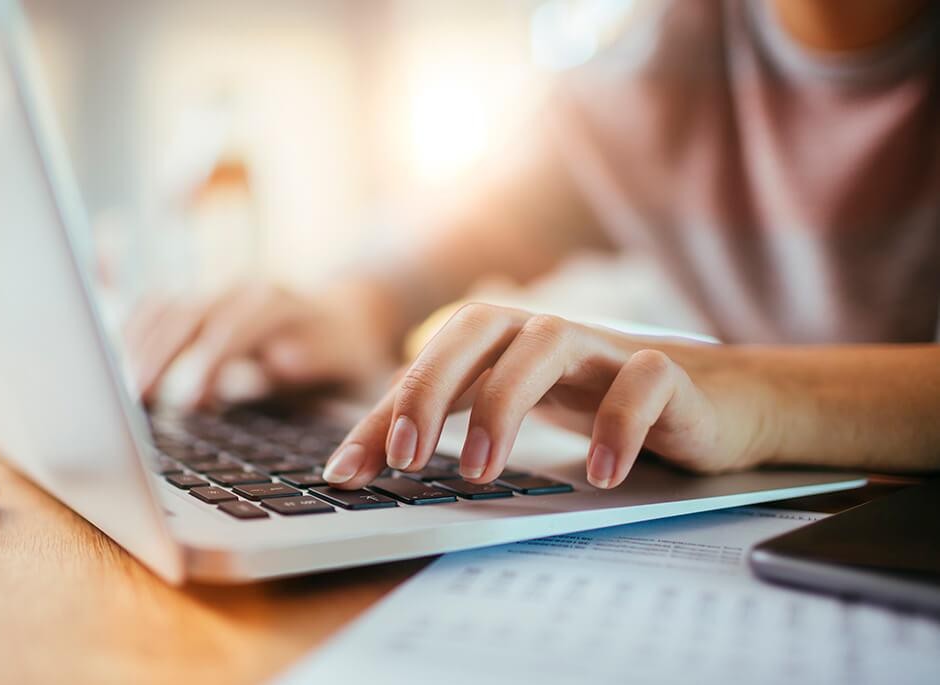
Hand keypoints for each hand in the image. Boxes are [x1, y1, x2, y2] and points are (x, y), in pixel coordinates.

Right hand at [124, 283, 393, 406]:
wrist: (349, 318)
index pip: (236, 324)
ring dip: (137, 347)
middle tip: (135, 400)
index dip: (209, 359)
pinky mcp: (198, 308)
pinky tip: (112, 365)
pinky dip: (130, 335)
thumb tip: (279, 360)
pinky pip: (154, 311)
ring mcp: (216, 296)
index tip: (189, 398)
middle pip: (188, 313)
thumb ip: (315, 360)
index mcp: (281, 304)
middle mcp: (243, 292)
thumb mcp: (348, 363)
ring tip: (119, 393)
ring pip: (165, 309)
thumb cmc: (349, 356)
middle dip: (159, 355)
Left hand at [322, 303, 770, 489]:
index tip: (347, 473)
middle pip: (477, 326)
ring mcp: (607, 348)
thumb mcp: (514, 414)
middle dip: (431, 387)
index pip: (429, 360)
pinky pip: (643, 381)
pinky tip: (598, 473)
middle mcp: (547, 333)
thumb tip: (353, 466)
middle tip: (406, 459)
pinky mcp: (670, 374)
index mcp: (504, 341)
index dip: (383, 412)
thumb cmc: (598, 403)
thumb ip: (441, 429)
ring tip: (479, 470)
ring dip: (504, 402)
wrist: (718, 401)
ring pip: (547, 342)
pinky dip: (617, 424)